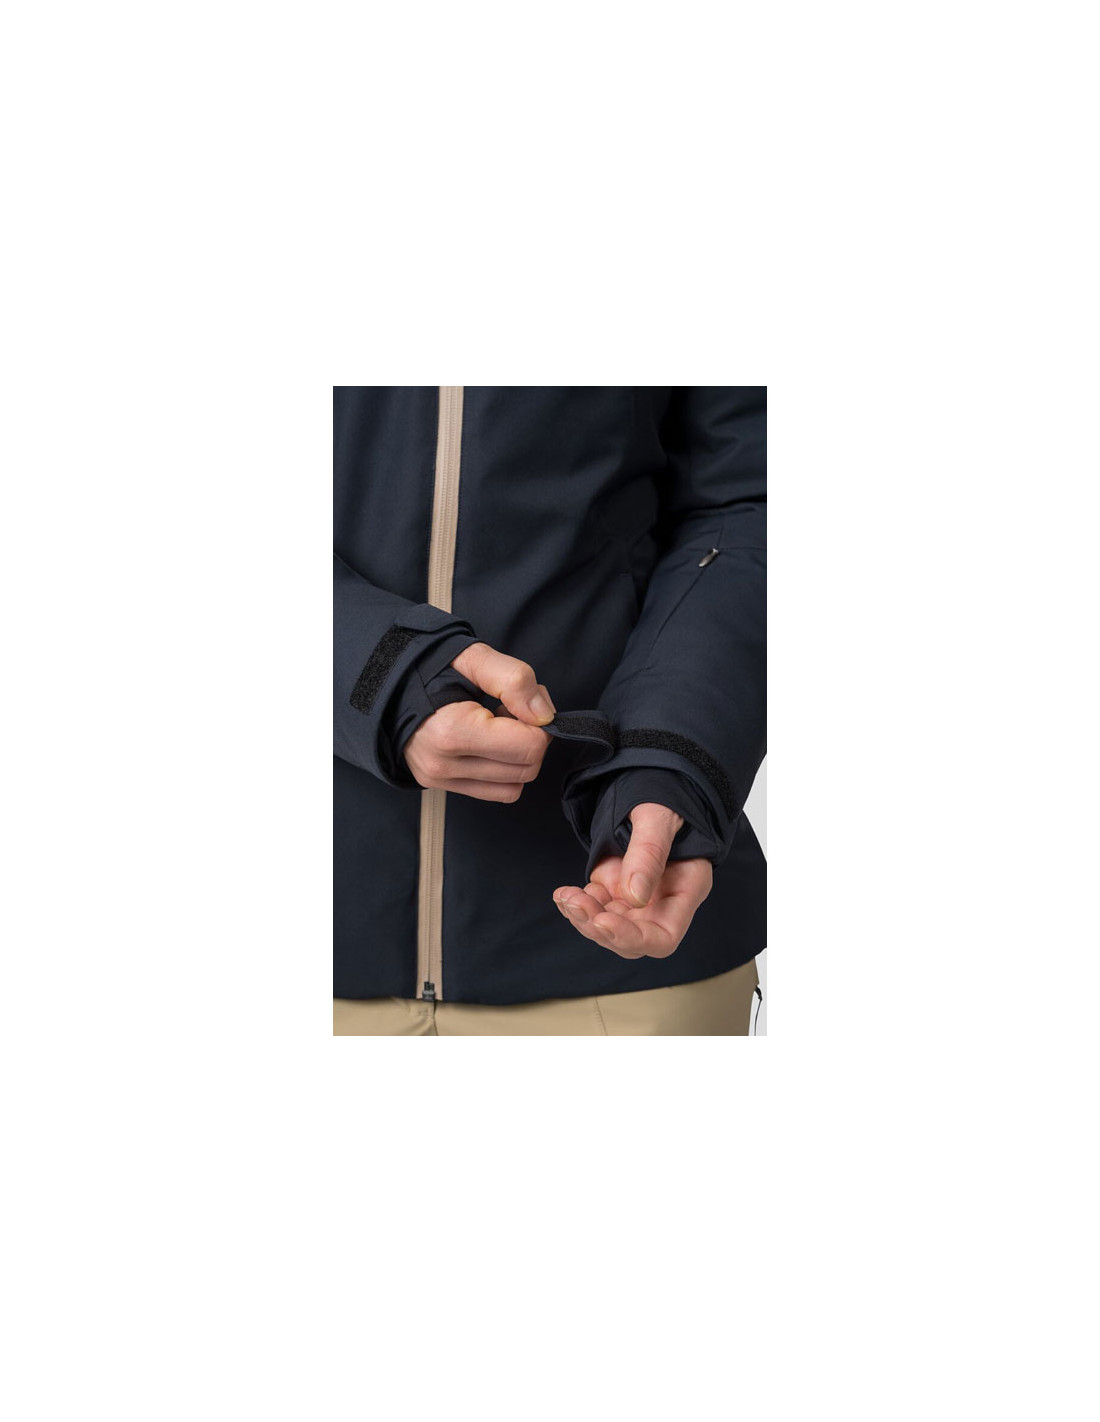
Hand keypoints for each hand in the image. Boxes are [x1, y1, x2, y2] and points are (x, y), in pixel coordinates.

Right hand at [404, 642, 555, 801]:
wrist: (384, 685)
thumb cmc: (426, 667)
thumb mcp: (471, 657)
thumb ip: (513, 679)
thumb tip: (545, 715)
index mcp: (451, 732)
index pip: (528, 747)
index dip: (539, 721)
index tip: (521, 700)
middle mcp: (444, 765)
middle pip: (527, 768)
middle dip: (532, 738)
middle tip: (512, 710)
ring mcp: (442, 781)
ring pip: (516, 785)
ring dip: (519, 756)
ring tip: (498, 726)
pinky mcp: (444, 787)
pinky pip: (497, 792)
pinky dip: (506, 770)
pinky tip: (490, 744)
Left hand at [553, 802, 712, 958]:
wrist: (650, 785)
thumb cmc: (664, 797)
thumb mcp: (657, 817)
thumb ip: (648, 853)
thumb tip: (634, 897)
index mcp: (686, 888)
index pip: (664, 936)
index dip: (633, 938)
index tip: (603, 921)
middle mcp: (663, 902)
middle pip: (632, 939)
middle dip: (599, 927)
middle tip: (575, 902)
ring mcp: (638, 899)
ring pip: (609, 928)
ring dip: (583, 917)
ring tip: (566, 895)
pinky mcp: (616, 890)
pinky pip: (595, 911)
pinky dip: (576, 906)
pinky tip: (564, 894)